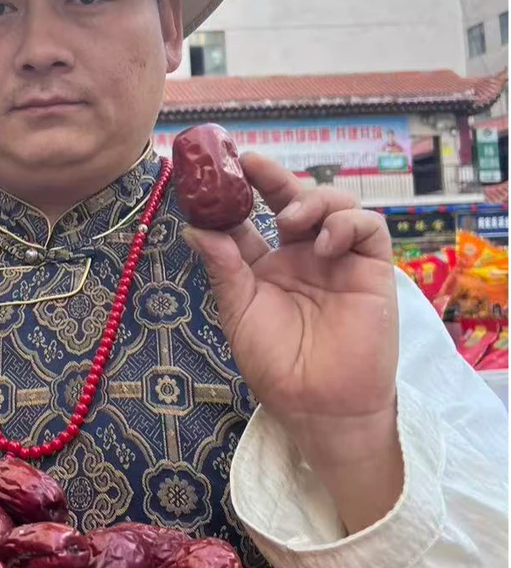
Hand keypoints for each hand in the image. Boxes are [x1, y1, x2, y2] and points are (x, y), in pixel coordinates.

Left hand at [183, 154, 403, 532]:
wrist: (318, 404)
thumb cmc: (275, 365)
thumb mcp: (239, 313)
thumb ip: (224, 269)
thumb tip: (196, 228)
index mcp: (264, 266)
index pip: (249, 219)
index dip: (234, 195)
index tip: (213, 173)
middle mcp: (300, 256)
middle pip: (291, 200)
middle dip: (272, 177)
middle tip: (250, 163)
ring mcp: (337, 260)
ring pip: (333, 204)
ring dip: (311, 200)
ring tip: (292, 220)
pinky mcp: (372, 269)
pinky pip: (368, 228)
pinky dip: (347, 224)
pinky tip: (324, 243)